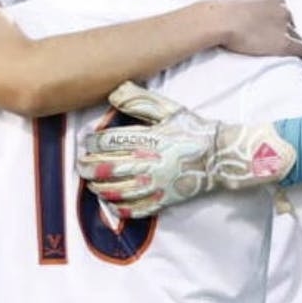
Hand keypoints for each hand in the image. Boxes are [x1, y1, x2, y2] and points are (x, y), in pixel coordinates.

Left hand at [76, 82, 297, 217]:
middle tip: (81, 164)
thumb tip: (113, 92)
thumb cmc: (193, 130)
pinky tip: (111, 203)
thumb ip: (141, 100)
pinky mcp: (163, 200)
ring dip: (98, 188)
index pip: (107, 142)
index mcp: (147, 139)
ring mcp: (155, 185)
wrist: (220, 155)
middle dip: (87, 167)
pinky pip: (135, 210)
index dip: (91, 142)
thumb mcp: (169, 109)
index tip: (86, 142)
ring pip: (115, 191)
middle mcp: (148, 163)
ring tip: (91, 183)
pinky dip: (119, 208)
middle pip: (106, 168)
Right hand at [211, 0, 301, 62]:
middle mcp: (284, 10)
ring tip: (280, 57)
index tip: (272, 36)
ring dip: (290, 47)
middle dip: (285, 37)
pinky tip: (299, 63)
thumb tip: (250, 24)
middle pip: (292, 27)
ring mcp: (285, 26)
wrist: (218, 21)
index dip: (279, 28)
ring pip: (297, 39)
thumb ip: (253, 12)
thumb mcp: (242, 6)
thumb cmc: (222, 16)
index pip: (285, 15)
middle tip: (272, 48)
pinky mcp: (284, 43)